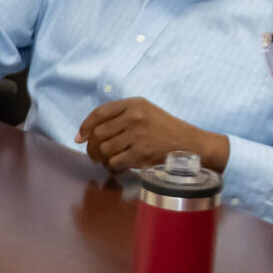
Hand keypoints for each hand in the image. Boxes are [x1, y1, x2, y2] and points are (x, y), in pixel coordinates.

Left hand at [74, 97, 228, 176]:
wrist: (192, 144)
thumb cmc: (166, 130)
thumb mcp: (146, 112)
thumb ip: (121, 117)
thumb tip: (87, 133)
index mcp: (134, 104)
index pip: (100, 112)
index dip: (85, 126)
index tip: (80, 137)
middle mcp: (134, 117)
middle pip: (99, 133)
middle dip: (92, 147)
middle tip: (94, 155)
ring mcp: (137, 135)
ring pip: (105, 149)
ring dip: (102, 159)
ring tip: (108, 161)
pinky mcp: (141, 153)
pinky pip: (115, 163)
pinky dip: (113, 168)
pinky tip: (119, 167)